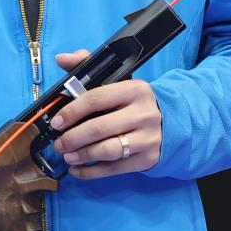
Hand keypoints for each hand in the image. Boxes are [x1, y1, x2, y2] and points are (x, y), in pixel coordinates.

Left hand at [51, 49, 161, 178]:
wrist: (173, 121)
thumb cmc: (136, 101)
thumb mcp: (119, 80)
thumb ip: (88, 66)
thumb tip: (62, 58)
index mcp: (134, 89)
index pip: (96, 98)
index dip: (72, 111)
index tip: (57, 122)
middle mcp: (143, 113)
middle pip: (99, 128)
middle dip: (73, 138)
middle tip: (58, 144)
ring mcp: (147, 138)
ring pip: (107, 150)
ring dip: (82, 155)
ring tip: (67, 156)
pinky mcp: (148, 158)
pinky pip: (115, 169)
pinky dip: (92, 172)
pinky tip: (78, 170)